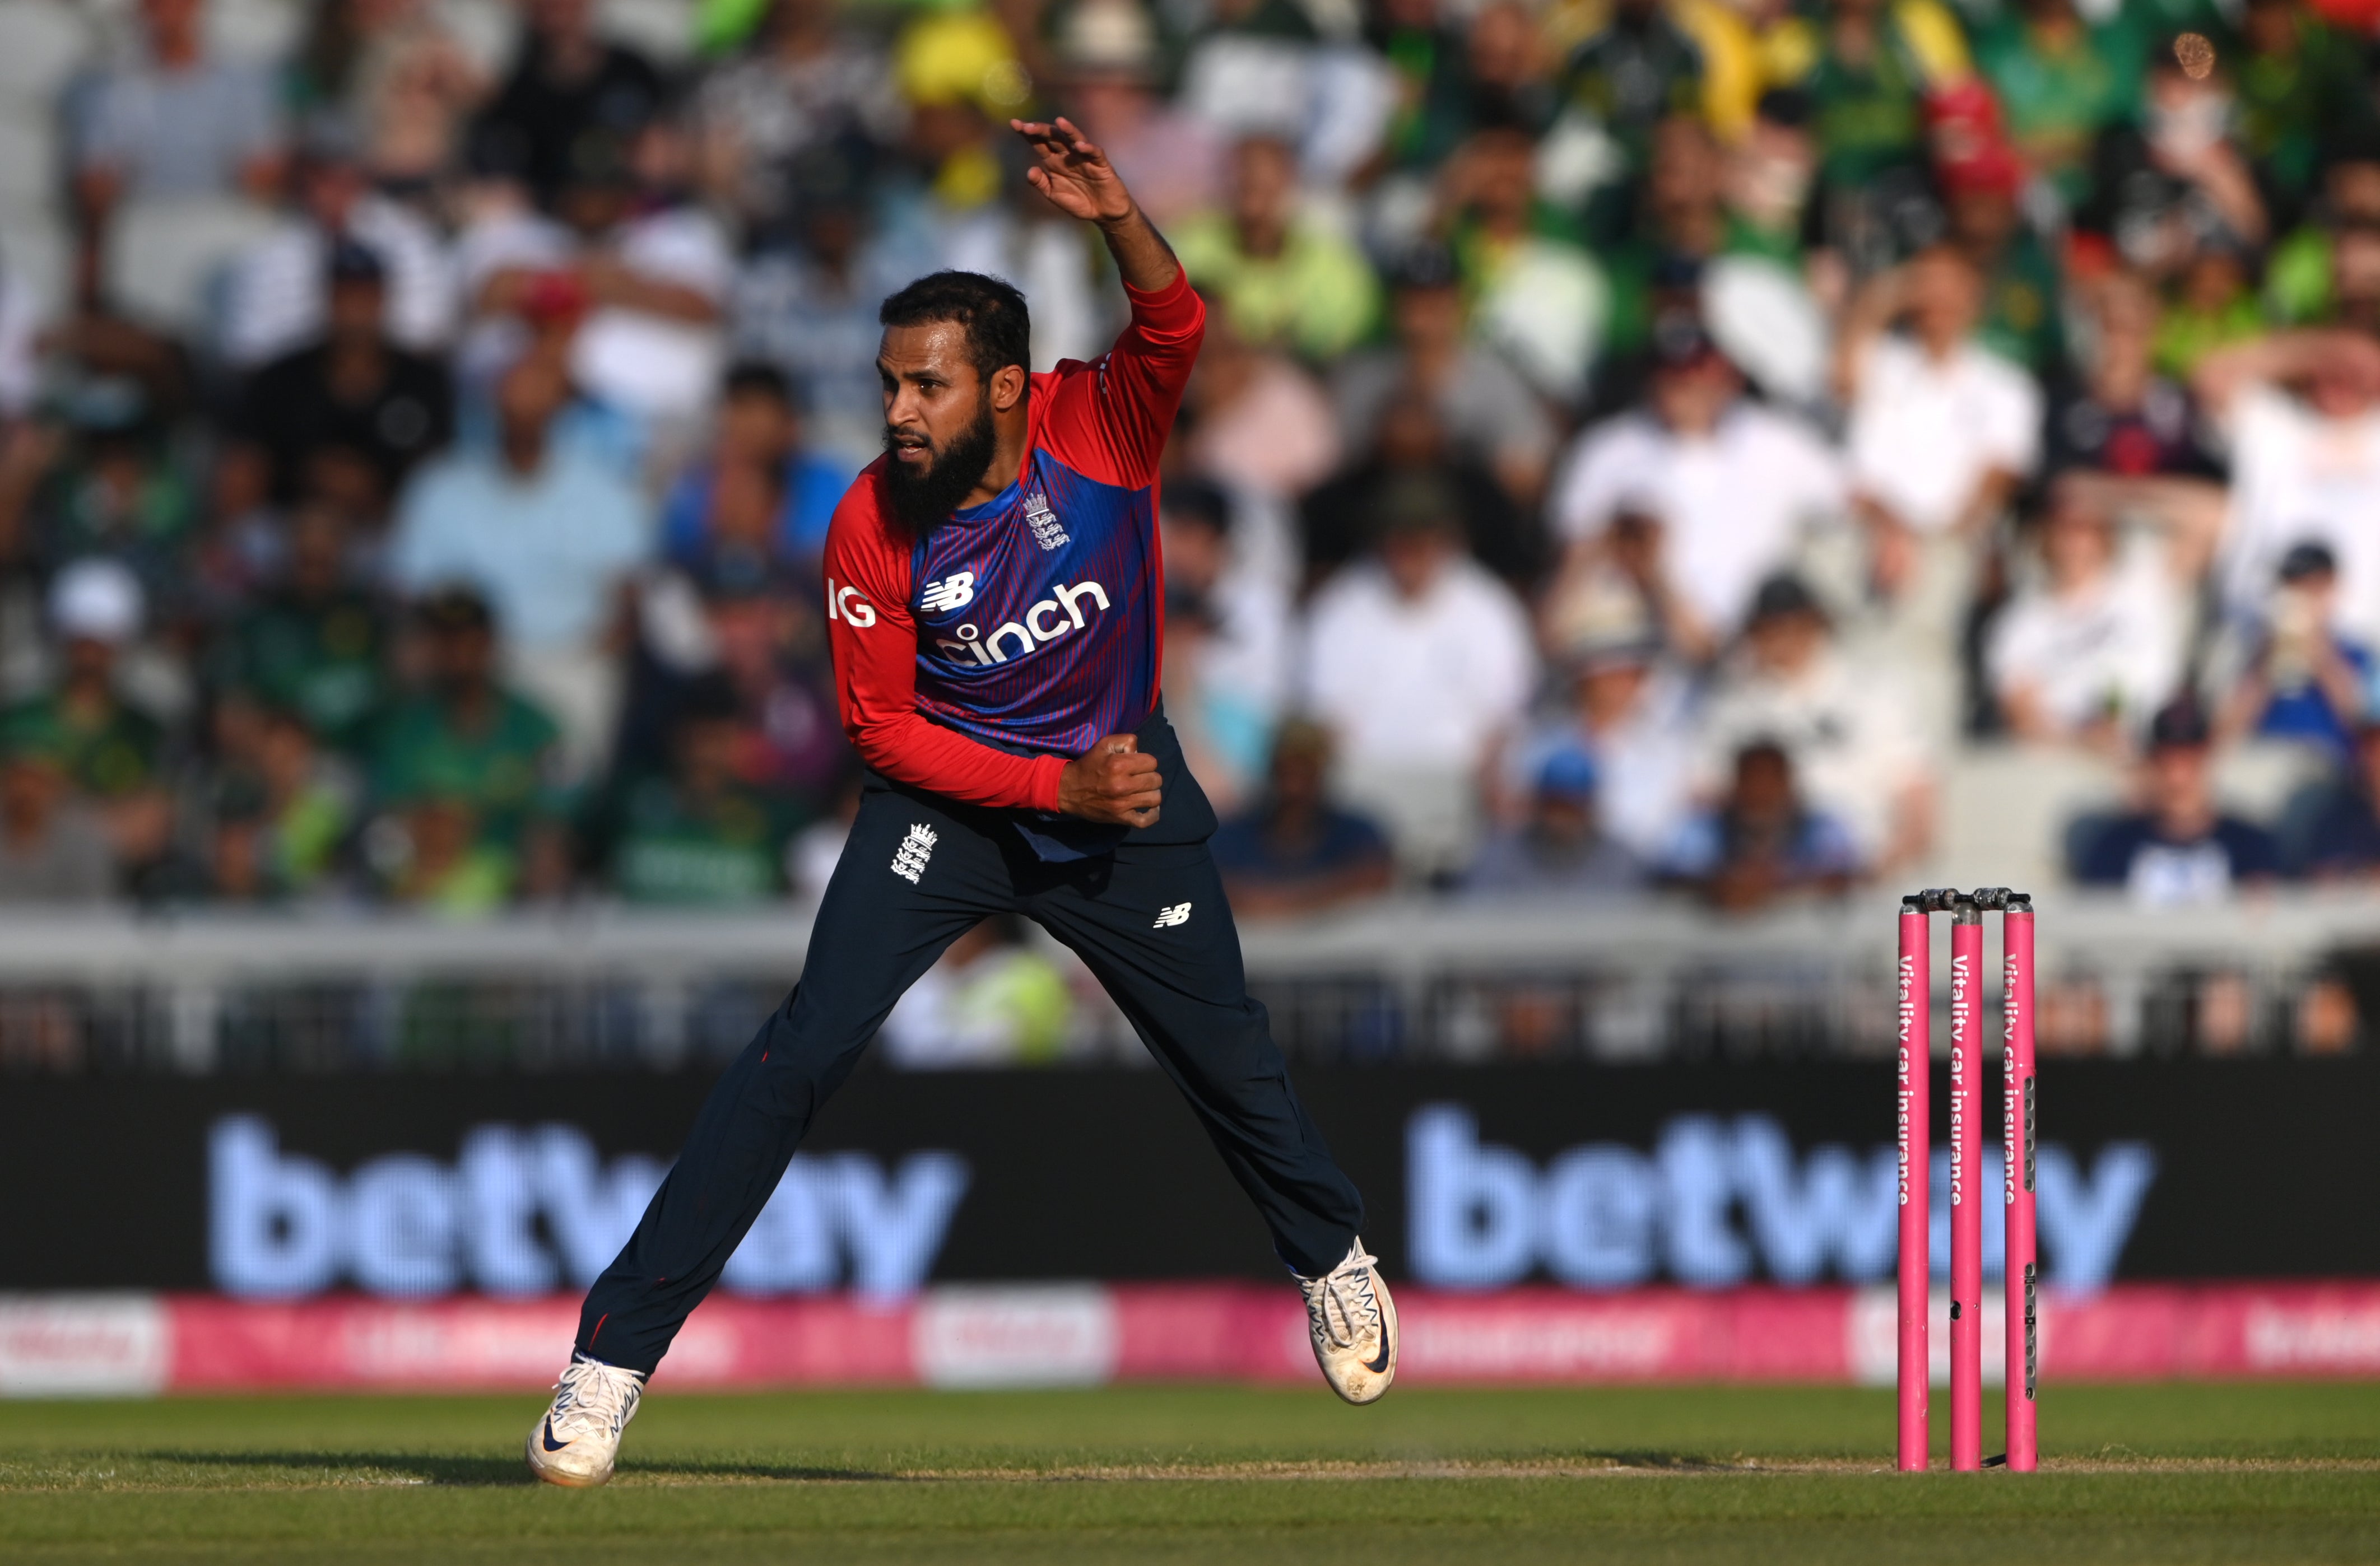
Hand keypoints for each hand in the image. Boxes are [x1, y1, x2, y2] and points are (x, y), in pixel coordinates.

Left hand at [1012, 117, 1135, 224]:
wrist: (1103, 213)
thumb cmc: (1079, 201)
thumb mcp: (1054, 195)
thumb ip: (1041, 184)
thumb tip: (1030, 171)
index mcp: (1054, 161)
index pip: (1039, 143)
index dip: (1028, 133)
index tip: (1014, 123)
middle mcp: (1068, 155)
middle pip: (1054, 137)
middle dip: (1041, 130)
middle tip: (1027, 126)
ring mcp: (1084, 157)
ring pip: (1075, 139)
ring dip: (1067, 130)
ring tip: (1058, 122)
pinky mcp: (1100, 164)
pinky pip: (1094, 153)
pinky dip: (1088, 148)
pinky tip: (1080, 146)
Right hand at [1057, 733, 1161, 826]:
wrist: (1069, 790)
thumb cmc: (1089, 765)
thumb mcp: (1104, 744)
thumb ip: (1126, 741)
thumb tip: (1141, 752)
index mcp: (1119, 765)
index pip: (1152, 762)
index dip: (1146, 762)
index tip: (1137, 765)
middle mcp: (1122, 785)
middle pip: (1156, 780)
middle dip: (1150, 776)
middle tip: (1139, 778)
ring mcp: (1122, 804)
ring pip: (1155, 798)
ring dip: (1152, 793)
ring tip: (1143, 791)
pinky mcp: (1120, 818)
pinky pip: (1145, 821)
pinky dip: (1152, 815)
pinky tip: (1150, 807)